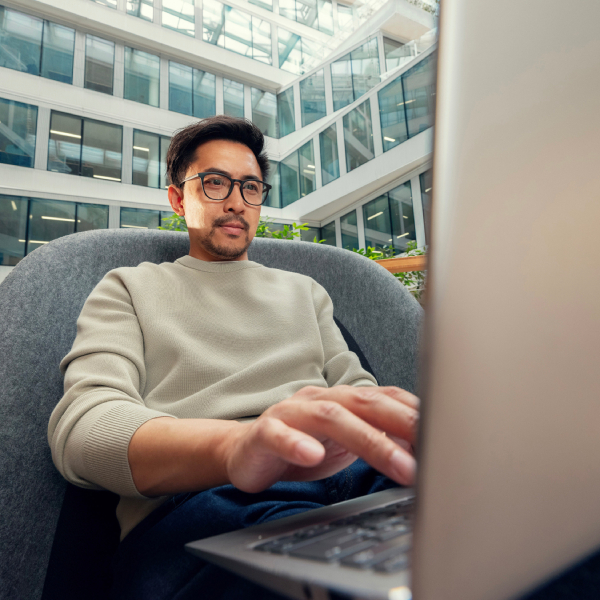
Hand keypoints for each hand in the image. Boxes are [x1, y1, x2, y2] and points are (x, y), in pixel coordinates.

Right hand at [224, 385, 417, 493]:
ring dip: (368, 441)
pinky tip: (313, 456)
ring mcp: (292, 413)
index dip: (416, 413)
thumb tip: (423, 448)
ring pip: (330, 417)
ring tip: (399, 466)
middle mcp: (321, 400)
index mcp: (343, 401)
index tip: (450, 432)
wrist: (247, 450)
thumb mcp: (346, 445)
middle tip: (435, 450)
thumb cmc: (302, 447)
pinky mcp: (264, 433)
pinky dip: (296, 443)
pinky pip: (279, 434)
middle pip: (365, 404)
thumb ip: (378, 439)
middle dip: (403, 425)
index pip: (385, 398)